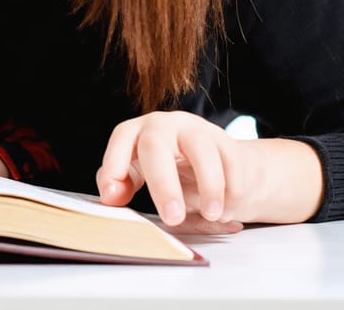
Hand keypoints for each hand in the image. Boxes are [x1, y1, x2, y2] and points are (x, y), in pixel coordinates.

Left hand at [95, 111, 321, 232]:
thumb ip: (121, 185)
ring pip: (202, 150)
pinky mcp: (225, 140)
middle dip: (164, 185)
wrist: (210, 165)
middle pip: (157, 146)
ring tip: (212, 215)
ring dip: (209, 186)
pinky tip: (227, 209)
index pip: (121, 140)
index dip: (114, 165)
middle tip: (172, 218)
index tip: (116, 197)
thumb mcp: (138, 176)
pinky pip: (231, 162)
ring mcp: (195, 129)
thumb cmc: (165, 170)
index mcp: (135, 132)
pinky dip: (231, 188)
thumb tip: (112, 195)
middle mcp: (163, 125)